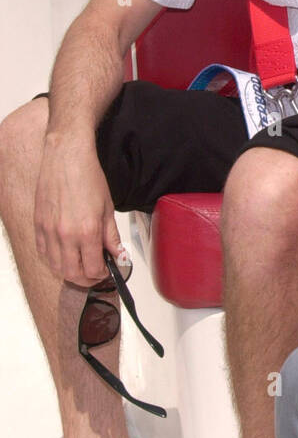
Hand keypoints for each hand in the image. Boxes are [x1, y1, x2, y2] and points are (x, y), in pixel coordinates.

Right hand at [34, 133, 122, 285]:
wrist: (66, 157)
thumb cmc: (87, 177)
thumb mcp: (108, 209)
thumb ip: (112, 237)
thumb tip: (118, 255)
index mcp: (87, 231)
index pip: (93, 268)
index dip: (102, 275)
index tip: (106, 272)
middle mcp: (65, 235)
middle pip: (72, 274)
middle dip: (86, 280)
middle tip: (95, 275)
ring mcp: (48, 231)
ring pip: (56, 267)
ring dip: (69, 273)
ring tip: (80, 267)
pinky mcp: (38, 225)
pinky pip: (42, 253)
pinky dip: (53, 261)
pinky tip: (63, 256)